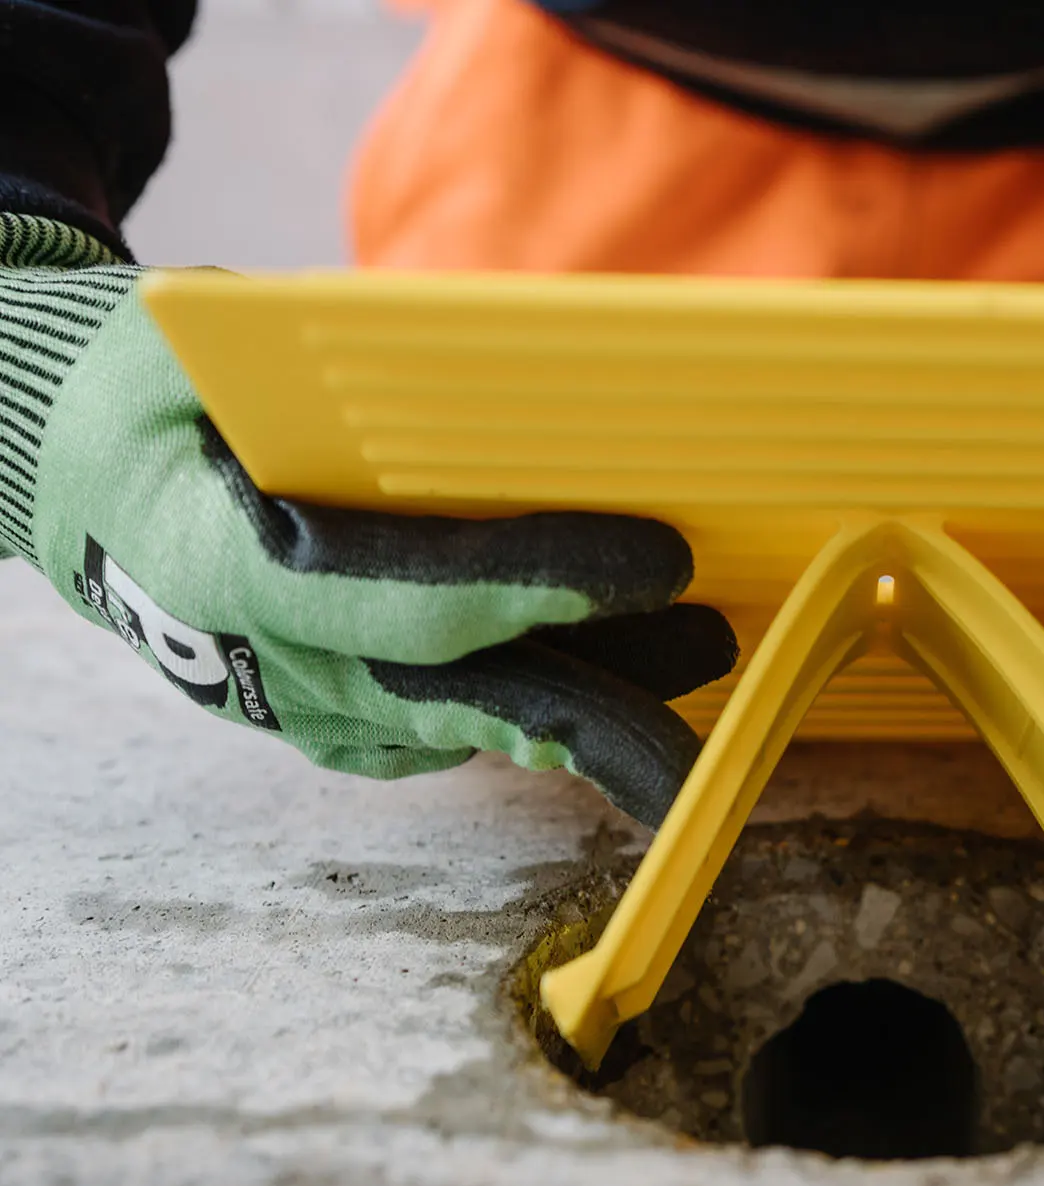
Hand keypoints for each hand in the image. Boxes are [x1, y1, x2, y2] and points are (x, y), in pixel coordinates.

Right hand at [0, 216, 735, 824]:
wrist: (73, 482)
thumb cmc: (153, 398)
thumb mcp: (210, 351)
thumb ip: (341, 378)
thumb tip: (518, 378)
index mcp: (230, 565)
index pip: (411, 596)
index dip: (542, 583)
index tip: (658, 561)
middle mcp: (275, 666)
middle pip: (470, 700)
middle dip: (610, 699)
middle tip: (726, 662)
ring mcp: (309, 713)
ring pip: (480, 724)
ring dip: (601, 696)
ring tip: (705, 644)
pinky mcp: (343, 729)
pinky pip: (459, 731)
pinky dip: (546, 706)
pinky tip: (626, 669)